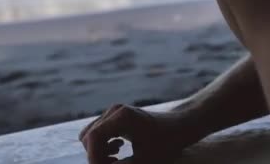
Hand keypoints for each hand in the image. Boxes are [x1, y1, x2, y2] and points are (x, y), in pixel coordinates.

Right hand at [79, 104, 198, 163]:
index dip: (93, 157)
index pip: (93, 137)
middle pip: (89, 136)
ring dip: (99, 151)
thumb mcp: (144, 160)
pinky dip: (104, 144)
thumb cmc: (166, 143)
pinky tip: (118, 151)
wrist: (180, 126)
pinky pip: (99, 131)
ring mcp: (114, 111)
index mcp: (121, 118)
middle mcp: (114, 111)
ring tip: (116, 160)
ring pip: (92, 134)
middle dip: (96, 156)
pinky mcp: (116, 115)